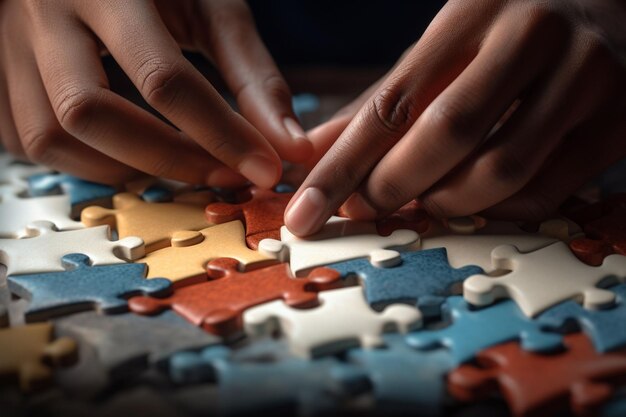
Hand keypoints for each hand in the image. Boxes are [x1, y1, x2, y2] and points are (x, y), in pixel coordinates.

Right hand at [0, 0, 310, 186]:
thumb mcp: (212, 7)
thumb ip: (251, 74)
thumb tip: (290, 147)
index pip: (162, 77)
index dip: (221, 134)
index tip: (265, 168)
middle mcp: (41, 11)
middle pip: (88, 113)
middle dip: (166, 159)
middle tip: (221, 175)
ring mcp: (8, 44)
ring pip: (48, 134)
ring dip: (120, 168)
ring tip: (176, 167)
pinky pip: (26, 138)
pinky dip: (82, 161)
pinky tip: (125, 154)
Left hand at [286, 0, 625, 235]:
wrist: (609, 4)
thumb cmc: (505, 32)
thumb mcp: (441, 48)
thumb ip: (384, 101)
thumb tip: (315, 153)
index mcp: (473, 11)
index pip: (392, 103)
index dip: (342, 167)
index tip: (306, 211)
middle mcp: (532, 36)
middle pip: (446, 135)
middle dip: (392, 187)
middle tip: (364, 209)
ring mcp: (585, 77)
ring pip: (500, 170)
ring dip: (446, 203)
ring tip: (422, 202)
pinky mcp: (617, 121)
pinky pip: (545, 191)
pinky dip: (496, 210)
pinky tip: (472, 202)